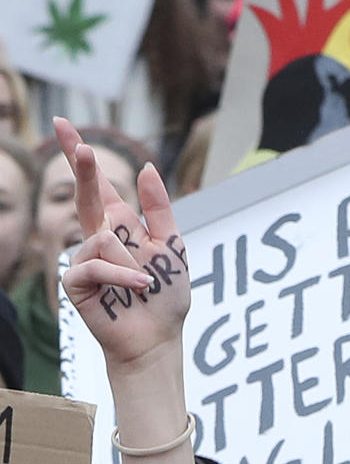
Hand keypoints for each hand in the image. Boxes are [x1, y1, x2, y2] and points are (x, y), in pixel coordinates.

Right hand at [55, 118, 189, 375]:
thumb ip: (159, 209)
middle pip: (86, 196)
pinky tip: (138, 288)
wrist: (158, 338)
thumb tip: (145, 168)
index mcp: (120, 227)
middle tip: (81, 145)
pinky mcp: (76, 282)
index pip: (98, 186)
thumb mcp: (172, 247)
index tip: (63, 125)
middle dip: (82, 170)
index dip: (79, 156)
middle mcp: (98, 238)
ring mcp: (85, 259)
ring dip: (131, 263)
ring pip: (102, 239)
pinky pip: (94, 265)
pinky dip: (122, 276)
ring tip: (144, 285)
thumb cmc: (166, 298)